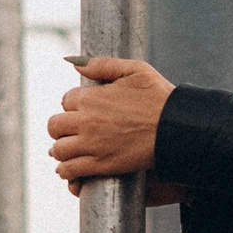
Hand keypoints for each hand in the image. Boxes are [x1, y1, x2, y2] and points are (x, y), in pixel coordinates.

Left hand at [47, 55, 176, 196]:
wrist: (177, 129)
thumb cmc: (160, 97)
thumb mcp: (135, 70)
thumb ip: (103, 65)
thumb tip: (75, 63)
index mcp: (92, 97)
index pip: (66, 100)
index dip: (74, 105)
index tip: (83, 110)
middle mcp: (86, 121)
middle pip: (55, 125)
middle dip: (61, 127)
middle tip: (71, 131)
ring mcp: (92, 145)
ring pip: (58, 149)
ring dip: (61, 149)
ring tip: (68, 150)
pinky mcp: (101, 165)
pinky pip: (70, 170)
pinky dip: (66, 170)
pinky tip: (68, 168)